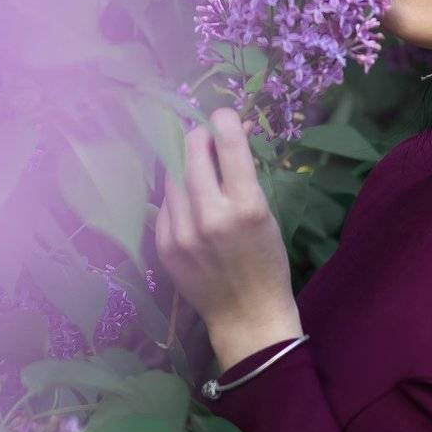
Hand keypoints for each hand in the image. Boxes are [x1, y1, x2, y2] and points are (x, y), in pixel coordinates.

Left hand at [154, 107, 303, 366]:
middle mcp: (210, 215)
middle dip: (199, 136)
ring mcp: (182, 232)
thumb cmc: (267, 261)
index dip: (224, 119)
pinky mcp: (164, 245)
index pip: (227, 141)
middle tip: (206, 137)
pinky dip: (176, 194)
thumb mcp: (267, 212)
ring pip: (172, 172)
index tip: (223, 116)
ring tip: (197, 168)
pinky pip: (164, 203)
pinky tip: (189, 201)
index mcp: (246, 205)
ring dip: (184, 162)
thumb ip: (245, 172)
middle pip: (191, 149)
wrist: (247, 315)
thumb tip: (231, 130)